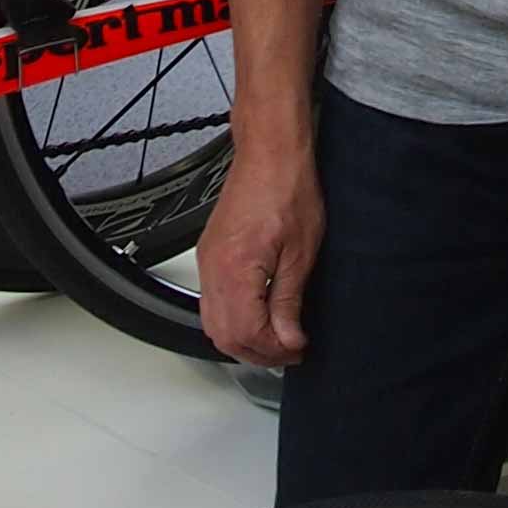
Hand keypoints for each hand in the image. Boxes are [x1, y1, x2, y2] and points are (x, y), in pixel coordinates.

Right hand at [195, 147, 323, 366]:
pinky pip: (211, 302)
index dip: (275, 349)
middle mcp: (213, 269)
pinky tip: (258, 317)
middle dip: (258, 352)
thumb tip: (287, 338)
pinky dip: (233, 319)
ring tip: (277, 338)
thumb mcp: (300, 254)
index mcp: (235, 270)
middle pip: (224, 335)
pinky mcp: (209, 255)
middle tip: (290, 351)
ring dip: (244, 339)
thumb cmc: (287, 190)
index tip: (298, 348)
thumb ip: (288, 302)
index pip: (247, 333)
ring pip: (213, 323)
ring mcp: (207, 262)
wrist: (270, 155)